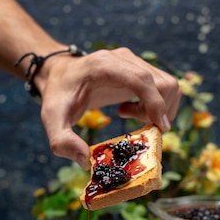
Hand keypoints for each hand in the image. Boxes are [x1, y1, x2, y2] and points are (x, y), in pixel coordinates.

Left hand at [36, 47, 180, 167]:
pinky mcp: (139, 68)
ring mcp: (134, 61)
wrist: (58, 75)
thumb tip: (86, 160)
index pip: (142, 79)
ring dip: (158, 108)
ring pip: (168, 85)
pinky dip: (155, 104)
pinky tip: (128, 108)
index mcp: (104, 65)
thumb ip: (62, 142)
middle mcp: (123, 59)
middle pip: (163, 83)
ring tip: (130, 115)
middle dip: (158, 111)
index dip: (155, 103)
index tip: (158, 127)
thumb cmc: (58, 96)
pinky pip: (162, 87)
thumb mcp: (52, 120)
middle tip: (137, 125)